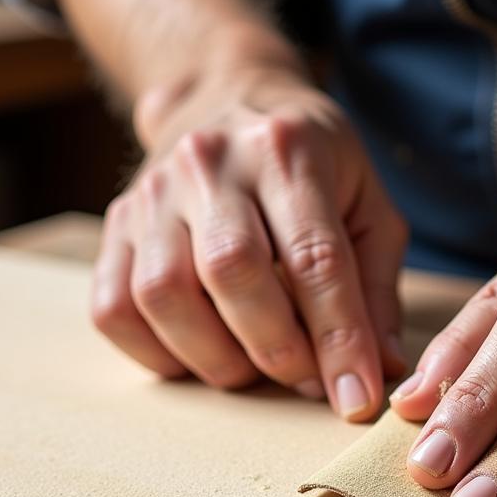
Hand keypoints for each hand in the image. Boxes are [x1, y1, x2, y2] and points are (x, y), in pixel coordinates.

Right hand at [91, 67, 407, 420]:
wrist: (225, 95)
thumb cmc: (313, 167)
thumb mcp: (368, 207)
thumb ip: (377, 289)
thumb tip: (382, 368)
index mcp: (289, 152)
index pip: (314, 258)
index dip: (338, 340)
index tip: (356, 401)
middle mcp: (211, 164)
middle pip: (232, 273)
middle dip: (277, 349)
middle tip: (305, 381)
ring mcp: (152, 193)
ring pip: (165, 296)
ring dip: (216, 358)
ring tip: (253, 368)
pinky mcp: (114, 226)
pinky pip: (114, 309)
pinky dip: (158, 354)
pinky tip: (199, 356)